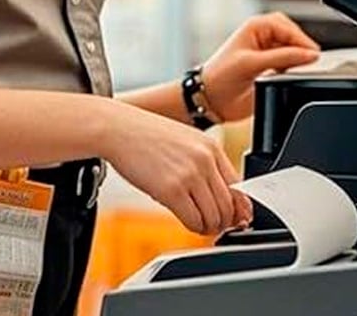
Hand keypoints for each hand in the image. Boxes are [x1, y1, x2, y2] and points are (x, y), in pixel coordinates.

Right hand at [100, 100, 253, 235]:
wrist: (118, 129)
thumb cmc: (146, 136)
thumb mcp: (184, 141)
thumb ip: (204, 163)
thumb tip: (221, 196)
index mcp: (210, 146)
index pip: (239, 186)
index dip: (237, 207)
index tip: (233, 216)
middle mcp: (204, 160)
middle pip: (229, 205)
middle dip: (223, 221)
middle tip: (214, 225)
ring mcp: (189, 175)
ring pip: (214, 217)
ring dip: (209, 227)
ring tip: (200, 225)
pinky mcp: (171, 190)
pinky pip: (194, 221)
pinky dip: (194, 227)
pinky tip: (187, 221)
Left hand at [202, 12, 319, 121]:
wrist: (210, 99)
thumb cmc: (220, 76)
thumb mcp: (252, 64)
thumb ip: (282, 57)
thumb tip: (309, 54)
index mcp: (256, 26)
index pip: (288, 28)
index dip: (301, 41)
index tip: (313, 55)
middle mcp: (263, 36)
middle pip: (294, 36)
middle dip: (302, 48)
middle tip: (310, 62)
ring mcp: (267, 52)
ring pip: (294, 50)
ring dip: (298, 59)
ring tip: (297, 70)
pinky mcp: (270, 67)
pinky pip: (290, 64)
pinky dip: (294, 69)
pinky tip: (290, 76)